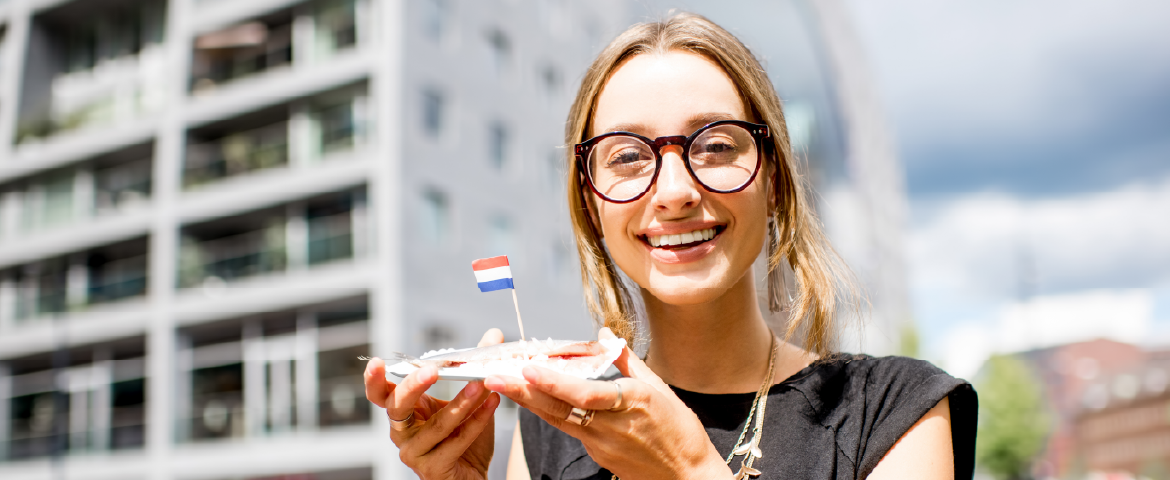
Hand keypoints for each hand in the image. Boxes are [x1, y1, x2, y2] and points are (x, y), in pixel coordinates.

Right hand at [364, 329, 505, 479]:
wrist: (473, 476)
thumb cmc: (464, 436)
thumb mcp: (468, 397)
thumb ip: (476, 367)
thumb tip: (494, 334)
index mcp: (404, 413)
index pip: (380, 394)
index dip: (374, 380)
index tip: (376, 362)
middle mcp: (402, 433)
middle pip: (398, 406)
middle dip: (414, 385)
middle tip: (433, 370)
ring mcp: (415, 453)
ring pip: (437, 425)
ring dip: (460, 403)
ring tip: (480, 385)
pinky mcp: (432, 469)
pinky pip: (455, 442)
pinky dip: (476, 422)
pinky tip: (492, 405)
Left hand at [484, 328, 732, 479]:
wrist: (686, 477)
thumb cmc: (679, 431)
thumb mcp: (661, 389)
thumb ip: (628, 361)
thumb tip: (604, 334)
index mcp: (631, 403)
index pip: (585, 394)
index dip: (555, 382)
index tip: (530, 369)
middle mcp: (611, 426)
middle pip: (560, 408)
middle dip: (523, 392)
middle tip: (493, 377)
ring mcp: (601, 444)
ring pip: (558, 419)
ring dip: (529, 401)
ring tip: (502, 384)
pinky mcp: (596, 454)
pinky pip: (570, 428)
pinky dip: (550, 411)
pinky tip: (534, 398)